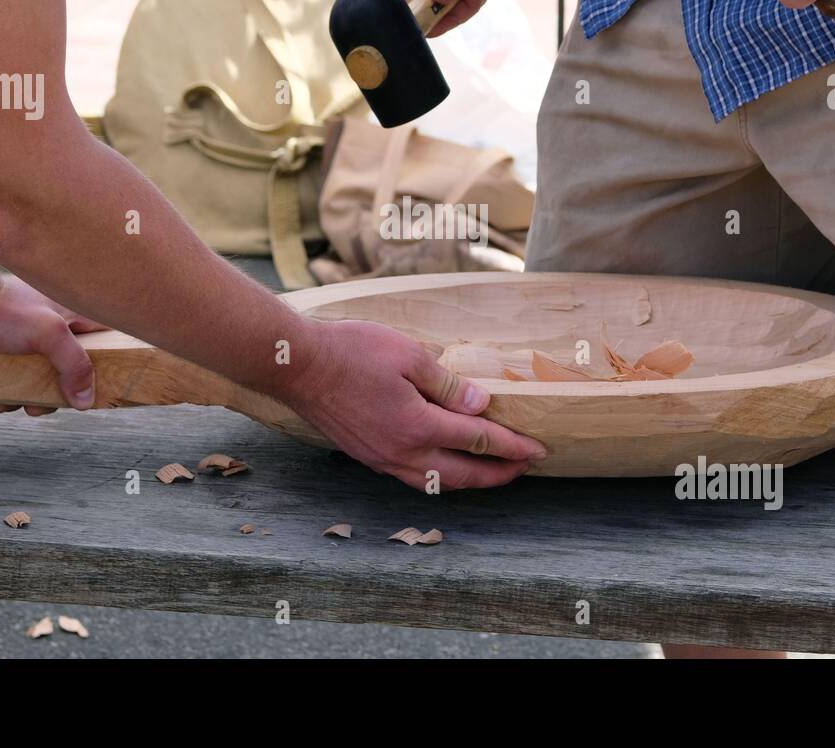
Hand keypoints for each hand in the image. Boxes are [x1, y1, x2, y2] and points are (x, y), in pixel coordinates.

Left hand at [0, 275, 107, 415]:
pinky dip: (1, 394)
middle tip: (38, 400)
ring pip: (38, 383)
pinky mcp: (3, 356)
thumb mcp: (49, 334)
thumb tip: (86, 400)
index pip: (108, 341)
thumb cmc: (0, 309)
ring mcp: (27, 345)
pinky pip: (11, 385)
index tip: (99, 385)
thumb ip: (74, 365)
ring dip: (22, 397)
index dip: (108, 364)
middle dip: (53, 394)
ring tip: (5, 393)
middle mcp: (54, 332)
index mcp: (74, 317)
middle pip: (71, 374)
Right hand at [284, 320, 546, 489]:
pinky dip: (439, 477)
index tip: (537, 449)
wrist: (297, 366)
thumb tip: (481, 405)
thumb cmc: (351, 351)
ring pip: (437, 482)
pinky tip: (445, 467)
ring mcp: (382, 459)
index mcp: (418, 425)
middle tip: (525, 467)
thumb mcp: (408, 355)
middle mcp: (402, 452)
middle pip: (463, 474)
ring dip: (470, 480)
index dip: (512, 446)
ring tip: (492, 472)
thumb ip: (448, 385)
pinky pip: (413, 477)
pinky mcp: (368, 456)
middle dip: (499, 473)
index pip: (478, 441)